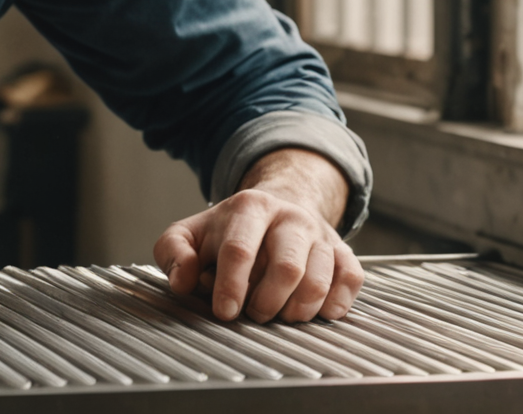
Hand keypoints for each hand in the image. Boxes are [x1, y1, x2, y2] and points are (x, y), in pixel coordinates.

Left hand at [152, 148, 363, 322]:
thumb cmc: (229, 231)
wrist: (278, 207)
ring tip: (280, 314)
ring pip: (319, 279)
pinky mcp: (343, 252)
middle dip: (266, 303)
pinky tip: (315, 310)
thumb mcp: (190, 233)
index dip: (230, 286)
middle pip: (285, 267)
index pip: (239, 249)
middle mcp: (290, 217)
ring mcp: (321, 234)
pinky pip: (350, 281)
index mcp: (249, 207)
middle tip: (254, 314)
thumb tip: (183, 281)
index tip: (225, 311)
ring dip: (297, 310)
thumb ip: (173, 252)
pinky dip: (334, 304)